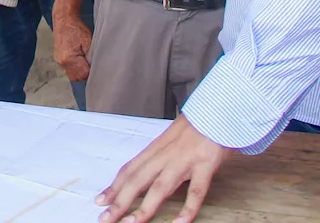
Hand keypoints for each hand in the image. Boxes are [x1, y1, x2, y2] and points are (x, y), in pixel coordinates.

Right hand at [52, 11, 92, 81]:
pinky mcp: (59, 60)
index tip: (96, 65)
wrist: (64, 20)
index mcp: (69, 58)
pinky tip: (79, 59)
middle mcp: (62, 62)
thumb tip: (96, 69)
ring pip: (73, 76)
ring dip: (80, 71)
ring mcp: (59, 62)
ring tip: (85, 60)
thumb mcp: (89, 42)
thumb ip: (92, 58)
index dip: (92, 71)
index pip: (84, 74)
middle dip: (86, 73)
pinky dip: (76, 68)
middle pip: (78, 78)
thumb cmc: (76, 28)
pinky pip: (69, 70)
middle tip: (91, 62)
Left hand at [96, 114, 232, 222]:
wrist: (219, 108)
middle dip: (119, 201)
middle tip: (104, 218)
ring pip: (160, 187)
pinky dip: (188, 208)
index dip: (114, 186)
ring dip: (144, 207)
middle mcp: (165, 155)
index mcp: (156, 148)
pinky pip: (196, 191)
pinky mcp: (204, 165)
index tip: (101, 199)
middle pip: (137, 180)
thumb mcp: (172, 137)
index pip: (130, 169)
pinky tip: (180, 222)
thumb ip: (161, 152)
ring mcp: (184, 160)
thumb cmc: (197, 124)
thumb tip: (149, 167)